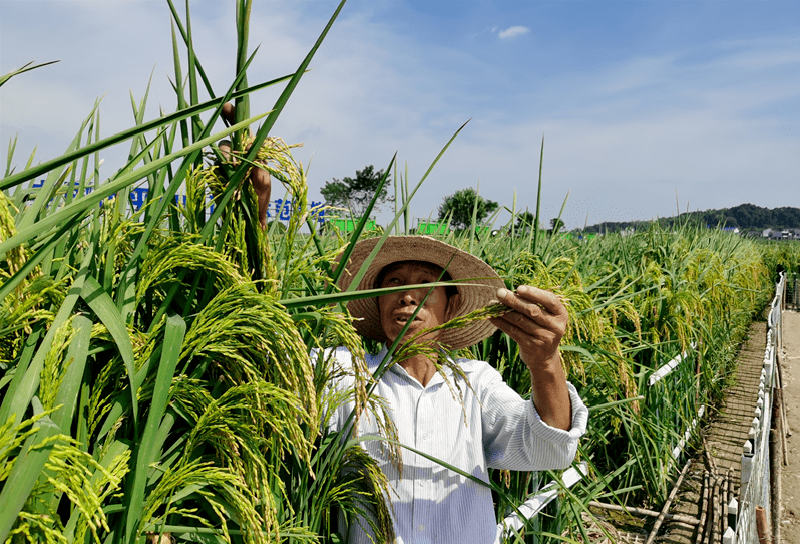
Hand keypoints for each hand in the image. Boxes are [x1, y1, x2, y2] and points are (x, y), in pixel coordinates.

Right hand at [216, 103, 270, 228]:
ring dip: (224, 162)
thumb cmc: (259, 202)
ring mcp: (223, 165)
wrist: (247, 223)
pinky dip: (216, 174)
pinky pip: (211, 169)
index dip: (234, 116)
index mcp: (252, 152)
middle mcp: (236, 155)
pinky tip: (224, 185)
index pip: (243, 130)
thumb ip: (261, 176)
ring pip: (218, 154)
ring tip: (232, 176)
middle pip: (226, 141)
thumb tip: (257, 162)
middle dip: (228, 149)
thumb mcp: (263, 189)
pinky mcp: (213, 176)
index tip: (227, 106)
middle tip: (231, 162)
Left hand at [489, 285, 567, 370]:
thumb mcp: (545, 316)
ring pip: (520, 320)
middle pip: (532, 310)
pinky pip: (513, 331)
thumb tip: (510, 292)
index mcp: (561, 314)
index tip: (519, 288)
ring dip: (504, 311)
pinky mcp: (532, 346)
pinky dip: (501, 323)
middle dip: (514, 300)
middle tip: (500, 292)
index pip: (550, 300)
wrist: (544, 357)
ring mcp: (544, 338)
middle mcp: (555, 326)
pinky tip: (492, 317)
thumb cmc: (542, 328)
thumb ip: (534, 304)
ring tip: (492, 303)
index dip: (534, 293)